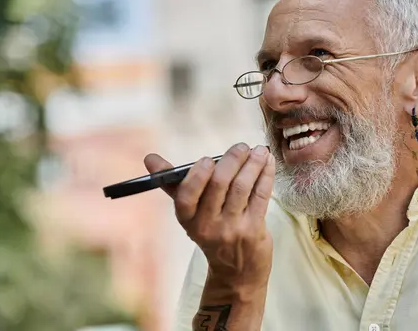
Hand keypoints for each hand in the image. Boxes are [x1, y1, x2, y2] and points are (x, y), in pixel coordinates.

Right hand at [143, 143, 274, 290]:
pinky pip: (260, 195)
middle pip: (219, 185)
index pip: (186, 197)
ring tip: (258, 150)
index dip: (197, 175)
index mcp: (188, 219)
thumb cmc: (212, 230)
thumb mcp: (190, 212)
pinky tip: (268, 162)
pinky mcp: (254, 230)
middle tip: (240, 147)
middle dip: (231, 160)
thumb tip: (149, 159)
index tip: (207, 159)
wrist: (237, 271)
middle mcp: (208, 226)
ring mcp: (232, 229)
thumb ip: (173, 183)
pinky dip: (265, 175)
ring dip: (252, 164)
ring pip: (242, 187)